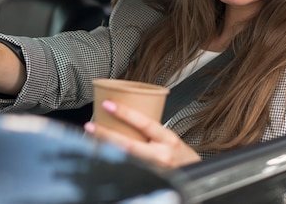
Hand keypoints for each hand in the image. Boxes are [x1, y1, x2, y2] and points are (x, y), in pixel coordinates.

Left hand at [84, 100, 200, 167]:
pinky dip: (113, 161)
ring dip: (105, 149)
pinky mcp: (148, 181)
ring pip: (125, 159)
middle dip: (106, 135)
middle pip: (128, 145)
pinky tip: (103, 155)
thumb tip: (126, 117)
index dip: (125, 113)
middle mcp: (161, 156)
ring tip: (91, 140)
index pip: (145, 123)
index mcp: (168, 140)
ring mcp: (153, 171)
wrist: (195, 176)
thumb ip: (152, 131)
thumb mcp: (171, 139)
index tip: (108, 104)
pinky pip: (127, 168)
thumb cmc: (183, 156)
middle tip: (90, 126)